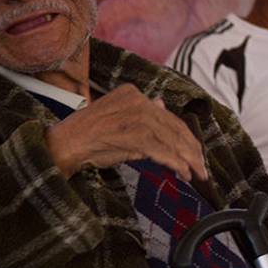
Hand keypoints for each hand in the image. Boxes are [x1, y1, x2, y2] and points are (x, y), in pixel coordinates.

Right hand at [45, 84, 207, 181]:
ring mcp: (138, 117)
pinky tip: (185, 174)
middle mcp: (138, 101)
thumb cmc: (89, 135)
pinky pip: (165, 152)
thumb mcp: (118, 116)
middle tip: (202, 166)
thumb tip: (162, 103)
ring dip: (189, 160)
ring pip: (173, 140)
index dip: (185, 135)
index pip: (168, 116)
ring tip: (197, 173)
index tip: (195, 150)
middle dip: (192, 149)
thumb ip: (142, 111)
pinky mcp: (137, 135)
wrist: (64, 144)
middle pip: (175, 127)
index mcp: (133, 93)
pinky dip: (178, 164)